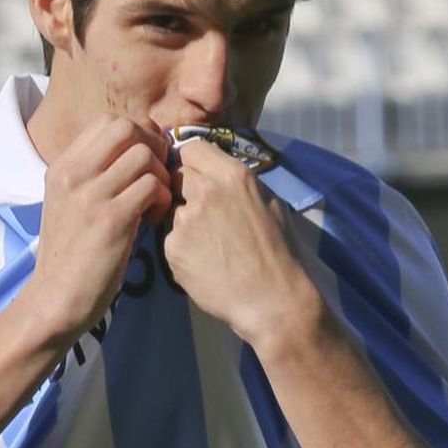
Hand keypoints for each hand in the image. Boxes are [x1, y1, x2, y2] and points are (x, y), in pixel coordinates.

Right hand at [25, 115, 172, 347]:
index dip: (138, 134)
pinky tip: (156, 219)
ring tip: (157, 203)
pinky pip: (151, 187)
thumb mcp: (70, 205)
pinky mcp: (111, 220)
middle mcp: (73, 174)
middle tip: (158, 176)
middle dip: (153, 146)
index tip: (147, 161)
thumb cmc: (70, 258)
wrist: (55, 300)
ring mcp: (90, 196)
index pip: (108, 122)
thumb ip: (94, 177)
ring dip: (161, 176)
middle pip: (127, 128)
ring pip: (144, 155)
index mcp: (62, 167)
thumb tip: (136, 153)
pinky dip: (163, 199)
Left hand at [158, 138, 315, 351]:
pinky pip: (170, 238)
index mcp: (232, 174)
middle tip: (201, 213)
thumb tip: (216, 171)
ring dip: (183, 220)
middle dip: (183, 188)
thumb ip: (236, 181)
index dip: (191, 163)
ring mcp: (186, 220)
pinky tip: (203, 262)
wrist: (271, 299)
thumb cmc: (277, 252)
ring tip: (208, 244)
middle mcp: (205, 191)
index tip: (196, 176)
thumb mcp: (267, 201)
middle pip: (176, 174)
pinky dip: (181, 248)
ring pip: (171, 207)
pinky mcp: (173, 248)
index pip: (191, 148)